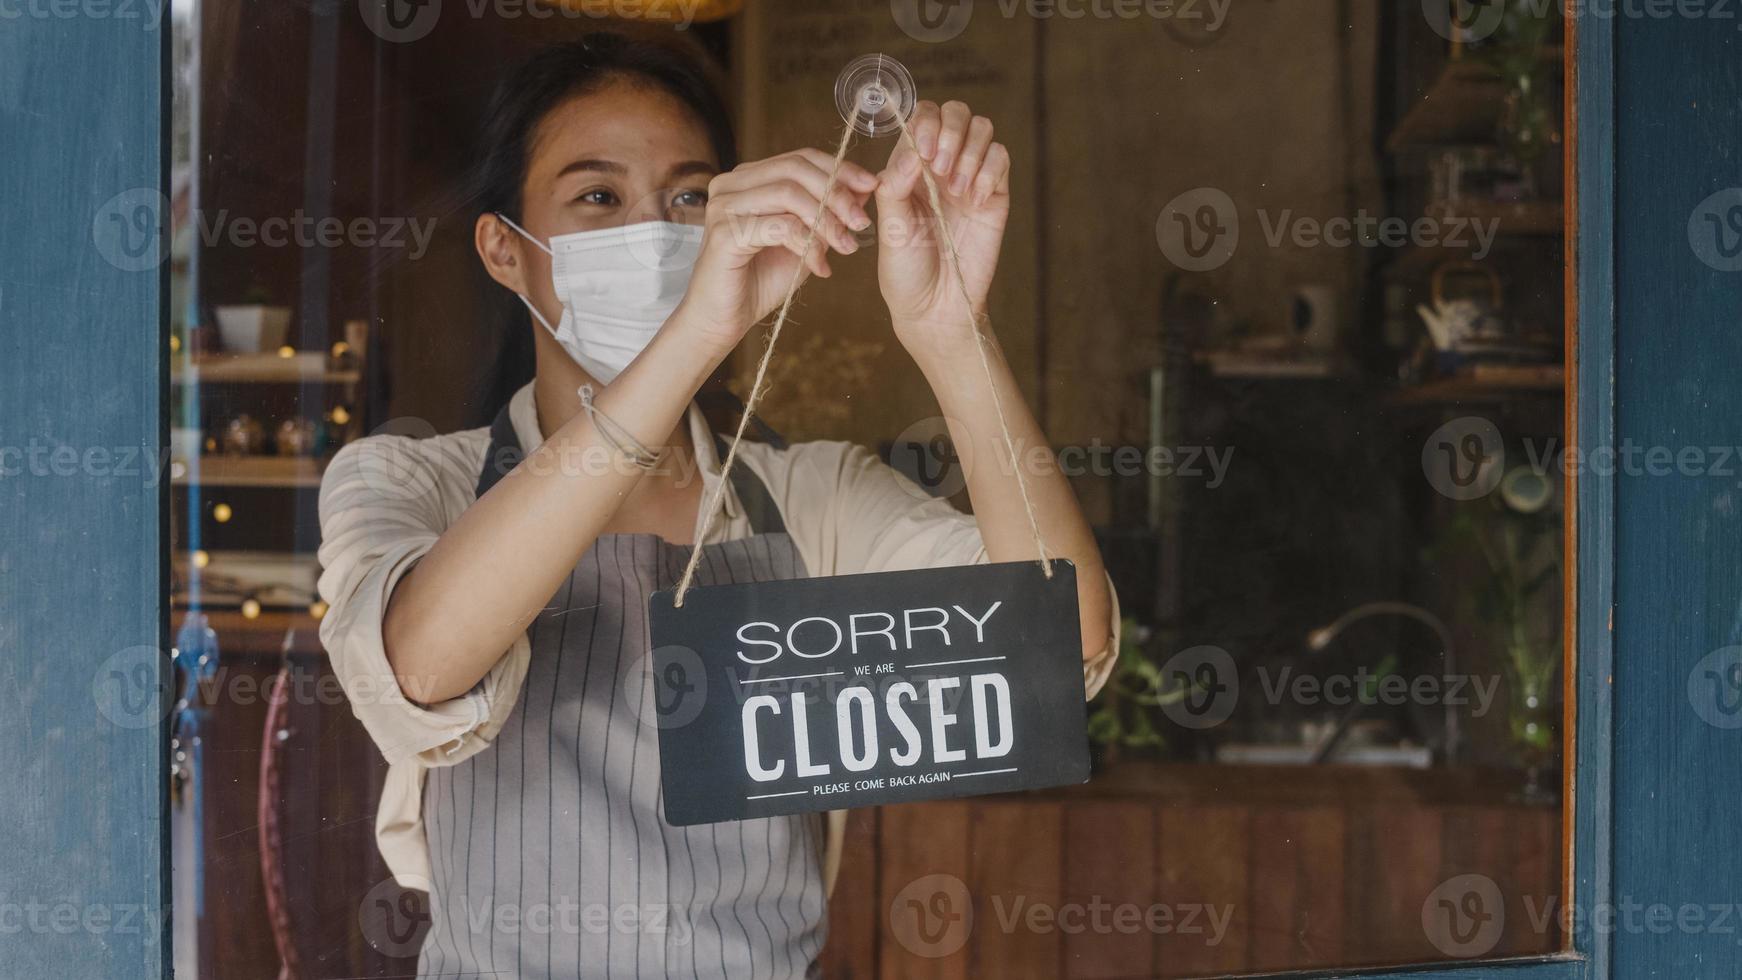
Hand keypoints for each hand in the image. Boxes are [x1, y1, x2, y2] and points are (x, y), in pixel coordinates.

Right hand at [672, 149, 878, 354]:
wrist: (723, 320)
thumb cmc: (759, 281)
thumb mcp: (805, 241)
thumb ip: (827, 213)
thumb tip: (865, 189)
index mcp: (749, 179)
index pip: (800, 157)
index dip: (840, 169)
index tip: (870, 186)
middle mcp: (731, 185)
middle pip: (796, 169)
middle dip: (837, 195)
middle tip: (860, 223)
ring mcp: (724, 206)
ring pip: (789, 194)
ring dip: (826, 221)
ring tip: (845, 247)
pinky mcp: (724, 234)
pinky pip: (779, 226)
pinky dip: (807, 245)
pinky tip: (820, 267)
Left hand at [874, 100, 1011, 366]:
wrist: (935, 308)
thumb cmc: (905, 270)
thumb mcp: (889, 225)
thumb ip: (895, 183)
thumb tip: (913, 149)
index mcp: (909, 167)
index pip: (922, 118)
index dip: (924, 124)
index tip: (921, 154)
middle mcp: (940, 166)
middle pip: (955, 113)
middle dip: (949, 131)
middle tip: (937, 167)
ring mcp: (969, 178)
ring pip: (982, 130)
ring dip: (969, 151)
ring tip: (955, 190)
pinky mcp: (995, 196)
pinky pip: (1001, 159)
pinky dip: (989, 171)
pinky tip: (973, 200)